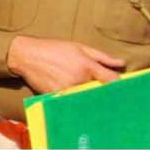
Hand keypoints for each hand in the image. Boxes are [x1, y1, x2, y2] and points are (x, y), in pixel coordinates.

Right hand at [7, 36, 123, 94]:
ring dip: (91, 97)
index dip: (119, 84)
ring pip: (87, 99)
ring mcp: (68, 90)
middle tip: (107, 93)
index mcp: (87, 65)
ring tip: (87, 92)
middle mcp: (79, 79)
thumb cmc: (53, 49)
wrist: (26, 55)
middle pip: (101, 92)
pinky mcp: (58, 97)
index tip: (123, 87)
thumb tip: (121, 63)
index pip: (112, 80)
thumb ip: (102, 56)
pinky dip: (77, 101)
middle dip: (105, 92)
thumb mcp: (79, 47)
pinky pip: (73, 102)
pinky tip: (76, 96)